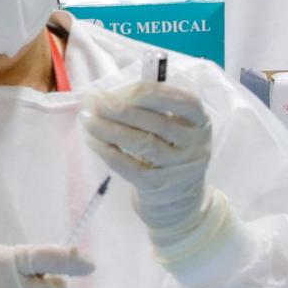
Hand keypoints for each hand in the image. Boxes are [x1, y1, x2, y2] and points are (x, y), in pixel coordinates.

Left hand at [83, 81, 212, 240]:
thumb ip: (148, 107)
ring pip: (142, 144)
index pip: (184, 102)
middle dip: (120, 108)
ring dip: (109, 128)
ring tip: (87, 119)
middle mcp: (194, 145)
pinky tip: (92, 139)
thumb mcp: (174, 125)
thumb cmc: (169, 148)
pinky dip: (107, 150)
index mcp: (200, 122)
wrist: (179, 198)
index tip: (118, 89)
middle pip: (158, 123)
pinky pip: (129, 165)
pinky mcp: (157, 185)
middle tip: (94, 100)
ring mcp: (177, 167)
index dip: (149, 93)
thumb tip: (104, 95)